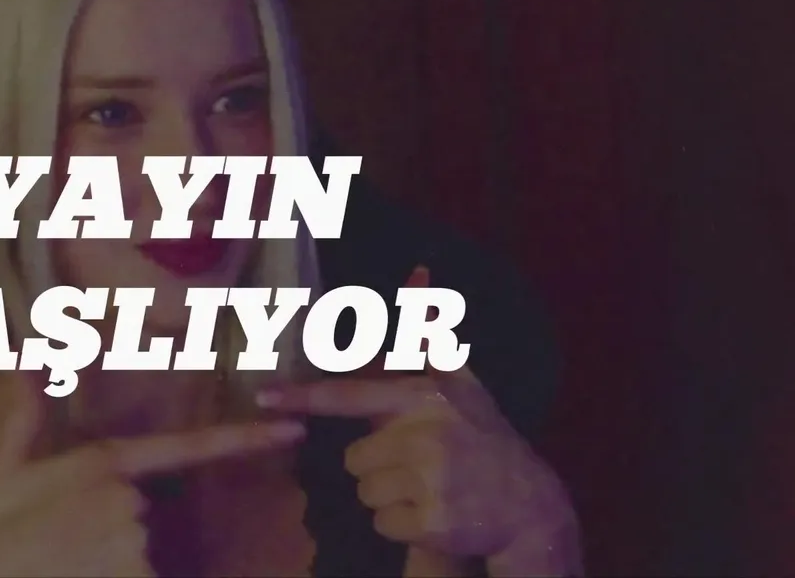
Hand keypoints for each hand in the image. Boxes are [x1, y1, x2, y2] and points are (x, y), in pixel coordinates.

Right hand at [0, 374, 305, 576]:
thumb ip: (26, 416)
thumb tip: (28, 352)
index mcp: (101, 466)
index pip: (188, 447)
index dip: (246, 439)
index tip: (294, 430)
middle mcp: (127, 503)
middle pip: (151, 519)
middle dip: (116, 538)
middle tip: (64, 550)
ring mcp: (133, 548)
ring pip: (147, 560)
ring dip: (114, 569)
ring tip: (66, 569)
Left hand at [258, 267, 577, 569]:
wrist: (530, 504)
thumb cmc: (482, 435)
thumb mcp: (460, 381)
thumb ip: (428, 332)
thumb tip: (419, 269)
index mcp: (426, 399)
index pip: (351, 396)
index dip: (304, 397)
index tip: (264, 396)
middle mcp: (429, 437)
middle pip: (353, 457)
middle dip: (378, 465)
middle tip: (419, 464)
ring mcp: (432, 481)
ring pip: (365, 493)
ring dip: (389, 496)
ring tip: (430, 488)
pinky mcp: (434, 523)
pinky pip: (383, 523)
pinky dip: (402, 525)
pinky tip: (436, 515)